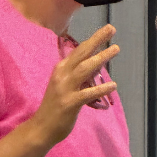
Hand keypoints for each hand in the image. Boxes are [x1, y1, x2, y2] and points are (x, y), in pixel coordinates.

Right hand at [33, 24, 118, 145]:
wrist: (41, 128)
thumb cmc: (56, 106)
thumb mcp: (66, 85)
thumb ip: (80, 75)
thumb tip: (98, 64)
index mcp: (61, 69)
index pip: (79, 50)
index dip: (94, 39)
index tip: (107, 29)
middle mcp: (62, 75)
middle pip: (82, 53)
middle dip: (97, 40)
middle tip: (112, 28)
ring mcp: (65, 88)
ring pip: (85, 69)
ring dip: (101, 58)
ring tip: (115, 49)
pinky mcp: (69, 103)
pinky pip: (87, 94)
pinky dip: (101, 89)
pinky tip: (113, 85)